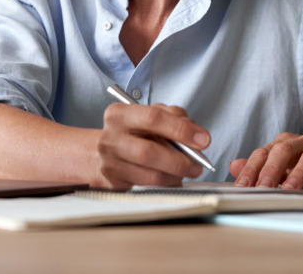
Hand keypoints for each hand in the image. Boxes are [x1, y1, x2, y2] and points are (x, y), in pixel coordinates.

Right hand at [94, 102, 210, 188]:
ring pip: (149, 175)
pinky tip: (173, 178)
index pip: (153, 118)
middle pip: (148, 152)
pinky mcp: (114, 184)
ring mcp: (110, 163)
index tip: (203, 139)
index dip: (181, 129)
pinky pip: (147, 187)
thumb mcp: (149, 115)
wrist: (99, 152)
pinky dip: (166, 184)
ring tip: (188, 171)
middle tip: (197, 164)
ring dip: (175, 175)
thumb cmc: (132, 132)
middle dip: (179, 160)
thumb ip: (173, 117)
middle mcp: (111, 138)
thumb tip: (197, 135)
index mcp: (119, 114)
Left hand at [230, 132, 302, 191]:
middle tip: (260, 189)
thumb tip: (233, 167)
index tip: (241, 187)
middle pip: (283, 151)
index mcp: (286, 143)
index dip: (251, 169)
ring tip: (288, 190)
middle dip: (270, 170)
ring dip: (298, 174)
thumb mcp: (288, 165)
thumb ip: (261, 167)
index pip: (264, 153)